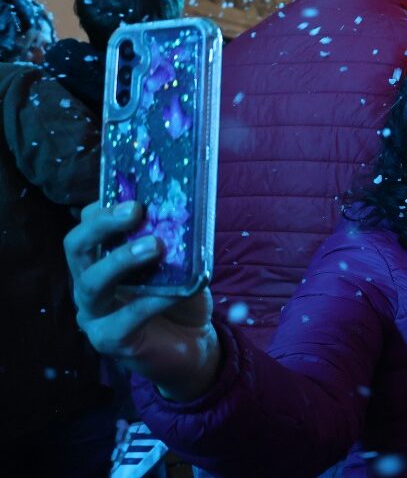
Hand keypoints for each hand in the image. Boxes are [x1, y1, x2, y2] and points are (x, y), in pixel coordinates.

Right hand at [65, 201, 220, 400]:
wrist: (194, 347)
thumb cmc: (181, 300)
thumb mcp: (179, 264)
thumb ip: (173, 240)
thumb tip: (182, 209)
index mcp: (100, 260)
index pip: (86, 226)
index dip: (102, 208)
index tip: (132, 195)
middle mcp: (89, 283)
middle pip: (76, 248)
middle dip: (102, 225)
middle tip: (135, 210)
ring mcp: (94, 314)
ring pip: (92, 282)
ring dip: (122, 260)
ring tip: (154, 246)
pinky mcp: (108, 341)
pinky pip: (126, 318)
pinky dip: (152, 302)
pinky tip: (173, 293)